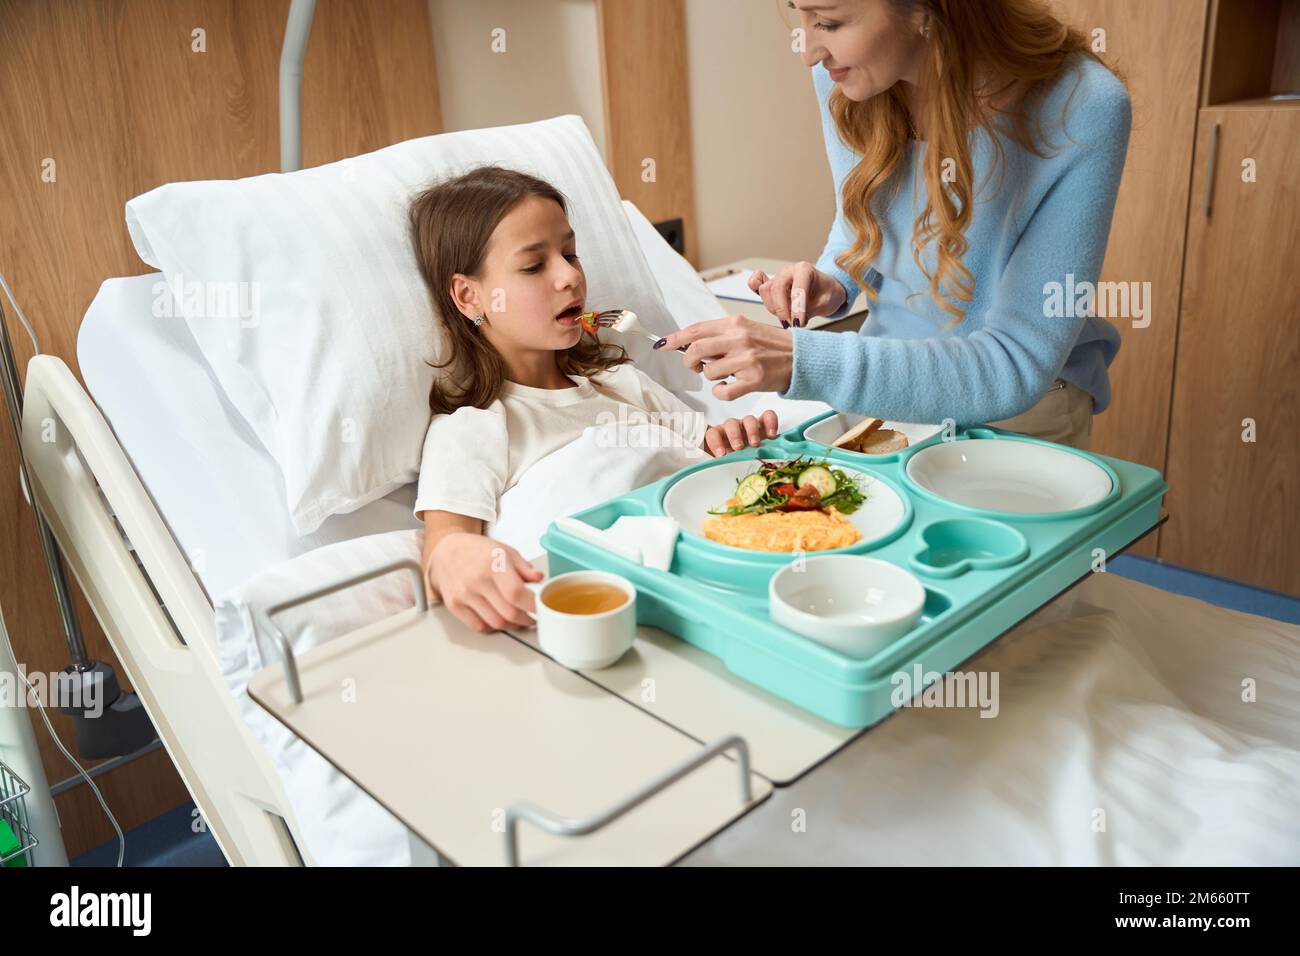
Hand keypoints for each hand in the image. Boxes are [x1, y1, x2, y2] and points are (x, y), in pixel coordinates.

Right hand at [424, 532, 543, 632]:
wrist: (446, 552)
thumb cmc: (478, 551)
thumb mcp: (505, 551)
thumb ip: (524, 568)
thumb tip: (540, 580)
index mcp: (493, 563)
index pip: (516, 593)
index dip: (533, 605)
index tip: (540, 608)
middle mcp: (477, 580)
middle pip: (508, 613)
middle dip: (526, 619)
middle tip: (532, 617)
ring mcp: (464, 595)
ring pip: (496, 623)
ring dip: (511, 625)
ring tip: (517, 618)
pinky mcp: (454, 605)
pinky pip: (479, 626)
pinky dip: (492, 626)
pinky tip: (497, 617)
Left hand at [656, 315, 793, 401]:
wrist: (802, 358)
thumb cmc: (773, 345)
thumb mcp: (747, 330)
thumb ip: (720, 335)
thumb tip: (690, 344)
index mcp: (735, 323)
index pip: (696, 329)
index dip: (675, 339)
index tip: (663, 345)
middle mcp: (739, 339)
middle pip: (695, 351)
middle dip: (689, 362)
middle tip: (698, 366)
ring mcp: (746, 360)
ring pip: (709, 373)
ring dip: (711, 377)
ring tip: (726, 374)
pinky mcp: (754, 380)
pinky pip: (723, 391)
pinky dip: (721, 392)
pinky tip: (731, 386)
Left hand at [703, 409, 779, 456]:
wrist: (751, 459)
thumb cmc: (736, 461)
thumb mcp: (728, 463)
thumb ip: (723, 463)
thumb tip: (720, 469)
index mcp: (720, 436)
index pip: (712, 434)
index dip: (715, 442)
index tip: (721, 454)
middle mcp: (734, 428)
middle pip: (731, 424)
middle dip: (734, 435)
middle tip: (739, 447)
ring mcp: (749, 425)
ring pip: (749, 420)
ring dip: (752, 430)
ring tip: (755, 444)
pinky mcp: (764, 425)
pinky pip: (768, 416)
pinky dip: (770, 423)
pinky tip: (771, 435)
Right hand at [748, 261, 845, 327]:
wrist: (826, 290)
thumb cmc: (827, 293)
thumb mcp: (826, 303)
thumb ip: (809, 311)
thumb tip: (793, 323)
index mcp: (804, 270)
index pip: (797, 289)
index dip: (797, 309)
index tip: (798, 324)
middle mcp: (788, 271)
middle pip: (776, 288)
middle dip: (782, 310)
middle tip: (791, 325)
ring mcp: (777, 277)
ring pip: (765, 291)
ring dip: (774, 308)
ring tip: (787, 318)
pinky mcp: (770, 285)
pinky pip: (755, 283)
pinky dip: (754, 290)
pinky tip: (766, 301)